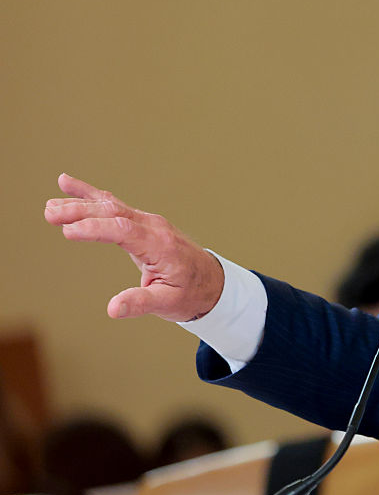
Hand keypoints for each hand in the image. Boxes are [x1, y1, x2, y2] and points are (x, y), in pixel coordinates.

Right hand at [44, 173, 224, 321]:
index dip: (94, 229)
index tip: (67, 231)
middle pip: (114, 213)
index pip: (123, 231)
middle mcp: (154, 228)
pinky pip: (114, 206)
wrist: (211, 282)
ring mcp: (149, 223)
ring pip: (111, 206)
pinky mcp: (142, 224)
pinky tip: (67, 184)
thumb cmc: (191, 293)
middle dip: (81, 211)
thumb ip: (141, 303)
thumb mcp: (169, 304)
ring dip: (80, 202)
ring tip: (51, 204)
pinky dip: (91, 195)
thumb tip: (112, 309)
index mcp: (161, 246)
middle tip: (49, 213)